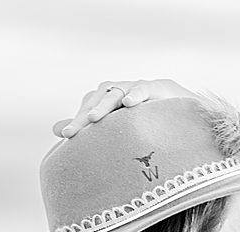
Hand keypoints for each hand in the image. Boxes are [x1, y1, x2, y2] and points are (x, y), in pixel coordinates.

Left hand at [54, 79, 197, 139]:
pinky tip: (129, 103)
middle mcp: (121, 91)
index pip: (88, 106)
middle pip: (99, 97)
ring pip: (117, 91)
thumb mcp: (116, 129)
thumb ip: (88, 130)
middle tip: (74, 131)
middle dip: (86, 114)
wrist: (183, 118)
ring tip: (94, 118)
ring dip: (105, 104)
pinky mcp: (159, 87)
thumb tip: (56, 129)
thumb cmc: (145, 123)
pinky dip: (137, 94)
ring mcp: (139, 88)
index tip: (65, 136)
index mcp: (109, 102)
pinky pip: (145, 87)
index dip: (77, 119)